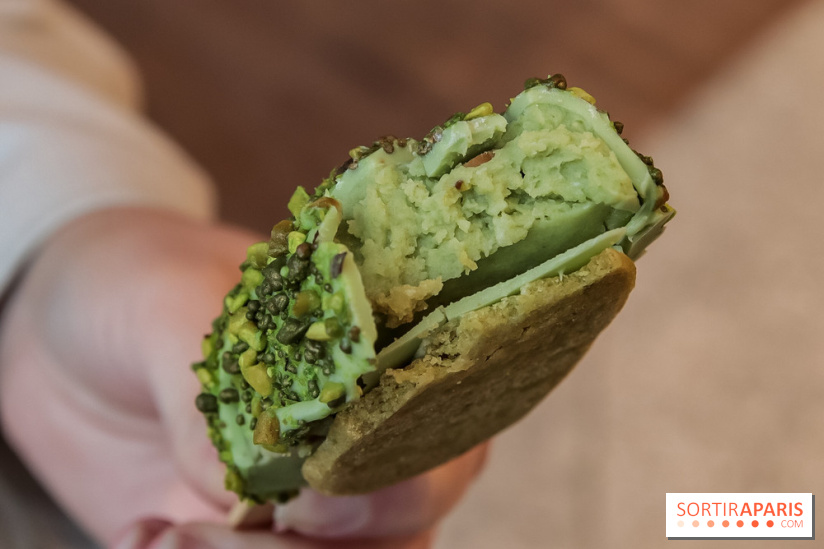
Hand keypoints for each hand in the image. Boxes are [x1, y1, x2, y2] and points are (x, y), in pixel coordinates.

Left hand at [0, 208, 486, 547]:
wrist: (67, 329)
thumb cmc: (137, 281)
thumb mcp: (167, 297)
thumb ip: (223, 378)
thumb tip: (247, 482)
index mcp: (375, 353)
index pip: (436, 429)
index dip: (397, 479)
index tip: (310, 496)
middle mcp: (358, 432)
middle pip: (405, 523)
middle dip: (317, 545)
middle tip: (202, 530)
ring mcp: (308, 493)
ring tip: (161, 537)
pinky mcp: (248, 534)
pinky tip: (142, 538)